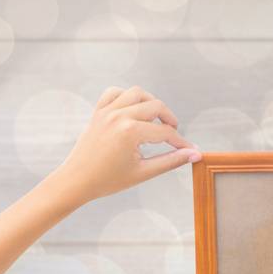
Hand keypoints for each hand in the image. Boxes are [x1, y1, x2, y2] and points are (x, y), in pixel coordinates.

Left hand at [50, 85, 200, 204]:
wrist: (77, 181)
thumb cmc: (108, 180)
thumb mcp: (143, 172)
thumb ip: (171, 161)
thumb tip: (195, 154)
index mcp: (130, 132)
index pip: (165, 132)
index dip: (180, 142)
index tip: (189, 149)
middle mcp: (119, 116)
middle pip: (155, 106)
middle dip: (169, 119)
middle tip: (173, 132)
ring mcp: (107, 111)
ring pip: (137, 93)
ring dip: (150, 102)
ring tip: (156, 118)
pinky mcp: (98, 111)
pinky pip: (114, 92)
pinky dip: (126, 96)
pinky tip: (133, 110)